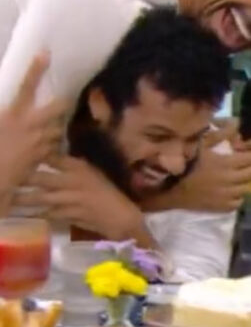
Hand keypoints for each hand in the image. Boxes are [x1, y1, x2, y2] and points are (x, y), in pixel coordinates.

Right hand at [0, 52, 66, 196]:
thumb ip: (3, 114)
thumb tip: (6, 110)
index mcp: (13, 114)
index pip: (26, 86)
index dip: (36, 69)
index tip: (45, 53)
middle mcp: (31, 124)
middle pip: (59, 106)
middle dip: (62, 104)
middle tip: (60, 103)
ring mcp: (41, 141)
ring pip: (59, 127)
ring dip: (55, 127)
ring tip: (45, 130)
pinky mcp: (45, 156)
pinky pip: (55, 146)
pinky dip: (51, 146)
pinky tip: (43, 148)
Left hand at [14, 156, 145, 240]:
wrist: (120, 216)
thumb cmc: (108, 192)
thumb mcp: (93, 174)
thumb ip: (73, 167)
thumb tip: (53, 159)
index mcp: (81, 169)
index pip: (55, 158)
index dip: (39, 155)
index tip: (25, 153)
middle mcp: (73, 182)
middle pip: (42, 178)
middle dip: (25, 177)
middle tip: (11, 176)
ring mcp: (69, 200)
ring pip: (40, 197)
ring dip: (24, 198)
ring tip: (10, 197)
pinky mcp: (67, 215)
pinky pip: (47, 213)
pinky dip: (35, 213)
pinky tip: (23, 213)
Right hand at [141, 118, 250, 212]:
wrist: (171, 190)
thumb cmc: (186, 164)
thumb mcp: (201, 144)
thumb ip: (221, 134)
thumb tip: (237, 124)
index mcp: (226, 163)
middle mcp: (230, 180)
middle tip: (249, 161)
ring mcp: (227, 196)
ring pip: (248, 187)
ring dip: (246, 179)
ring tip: (240, 174)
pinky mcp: (223, 207)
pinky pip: (239, 201)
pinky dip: (238, 194)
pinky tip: (232, 189)